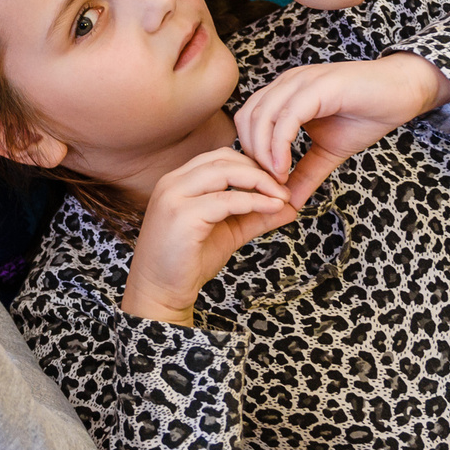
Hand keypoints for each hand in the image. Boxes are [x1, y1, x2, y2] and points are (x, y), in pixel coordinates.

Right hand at [122, 148, 296, 325]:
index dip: (253, 164)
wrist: (160, 292)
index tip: (278, 182)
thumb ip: (255, 216)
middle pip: (224, 159)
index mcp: (179, 181)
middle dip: (260, 170)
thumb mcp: (229, 232)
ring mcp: (174, 197)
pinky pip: (225, 200)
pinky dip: (254, 201)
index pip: (221, 156)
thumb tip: (290, 206)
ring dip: (260, 182)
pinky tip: (272, 208)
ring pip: (225, 172)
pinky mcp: (181, 216)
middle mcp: (172, 182)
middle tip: (285, 189)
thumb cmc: (188, 262)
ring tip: (282, 198)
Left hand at [234, 54, 449, 206]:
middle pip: (246, 119)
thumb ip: (306, 173)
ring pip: (261, 117)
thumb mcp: (329, 151)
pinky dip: (279, 145)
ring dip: (262, 153)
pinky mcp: (317, 86)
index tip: (262, 184)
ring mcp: (300, 82)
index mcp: (284, 94)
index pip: (247, 121)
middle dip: (250, 156)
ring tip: (275, 180)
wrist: (403, 91)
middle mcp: (286, 84)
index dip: (248, 154)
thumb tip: (289, 203)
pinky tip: (283, 168)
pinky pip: (286, 117)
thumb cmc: (368, 114)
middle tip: (265, 185)